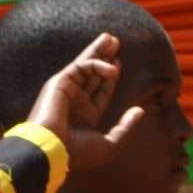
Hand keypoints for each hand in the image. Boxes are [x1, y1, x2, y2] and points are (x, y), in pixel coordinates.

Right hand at [30, 34, 144, 175]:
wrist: (52, 151)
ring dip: (98, 51)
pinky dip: (97, 64)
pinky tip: (113, 69)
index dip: (109, 78)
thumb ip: (126, 127)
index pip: (99, 92)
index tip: (118, 65)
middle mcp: (75, 102)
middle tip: (115, 43)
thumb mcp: (110, 144)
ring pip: (84, 65)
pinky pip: (81, 67)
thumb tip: (140, 110)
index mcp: (84, 117)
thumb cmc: (79, 153)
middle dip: (103, 57)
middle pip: (92, 74)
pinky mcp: (60, 82)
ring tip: (112, 39)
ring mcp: (66, 91)